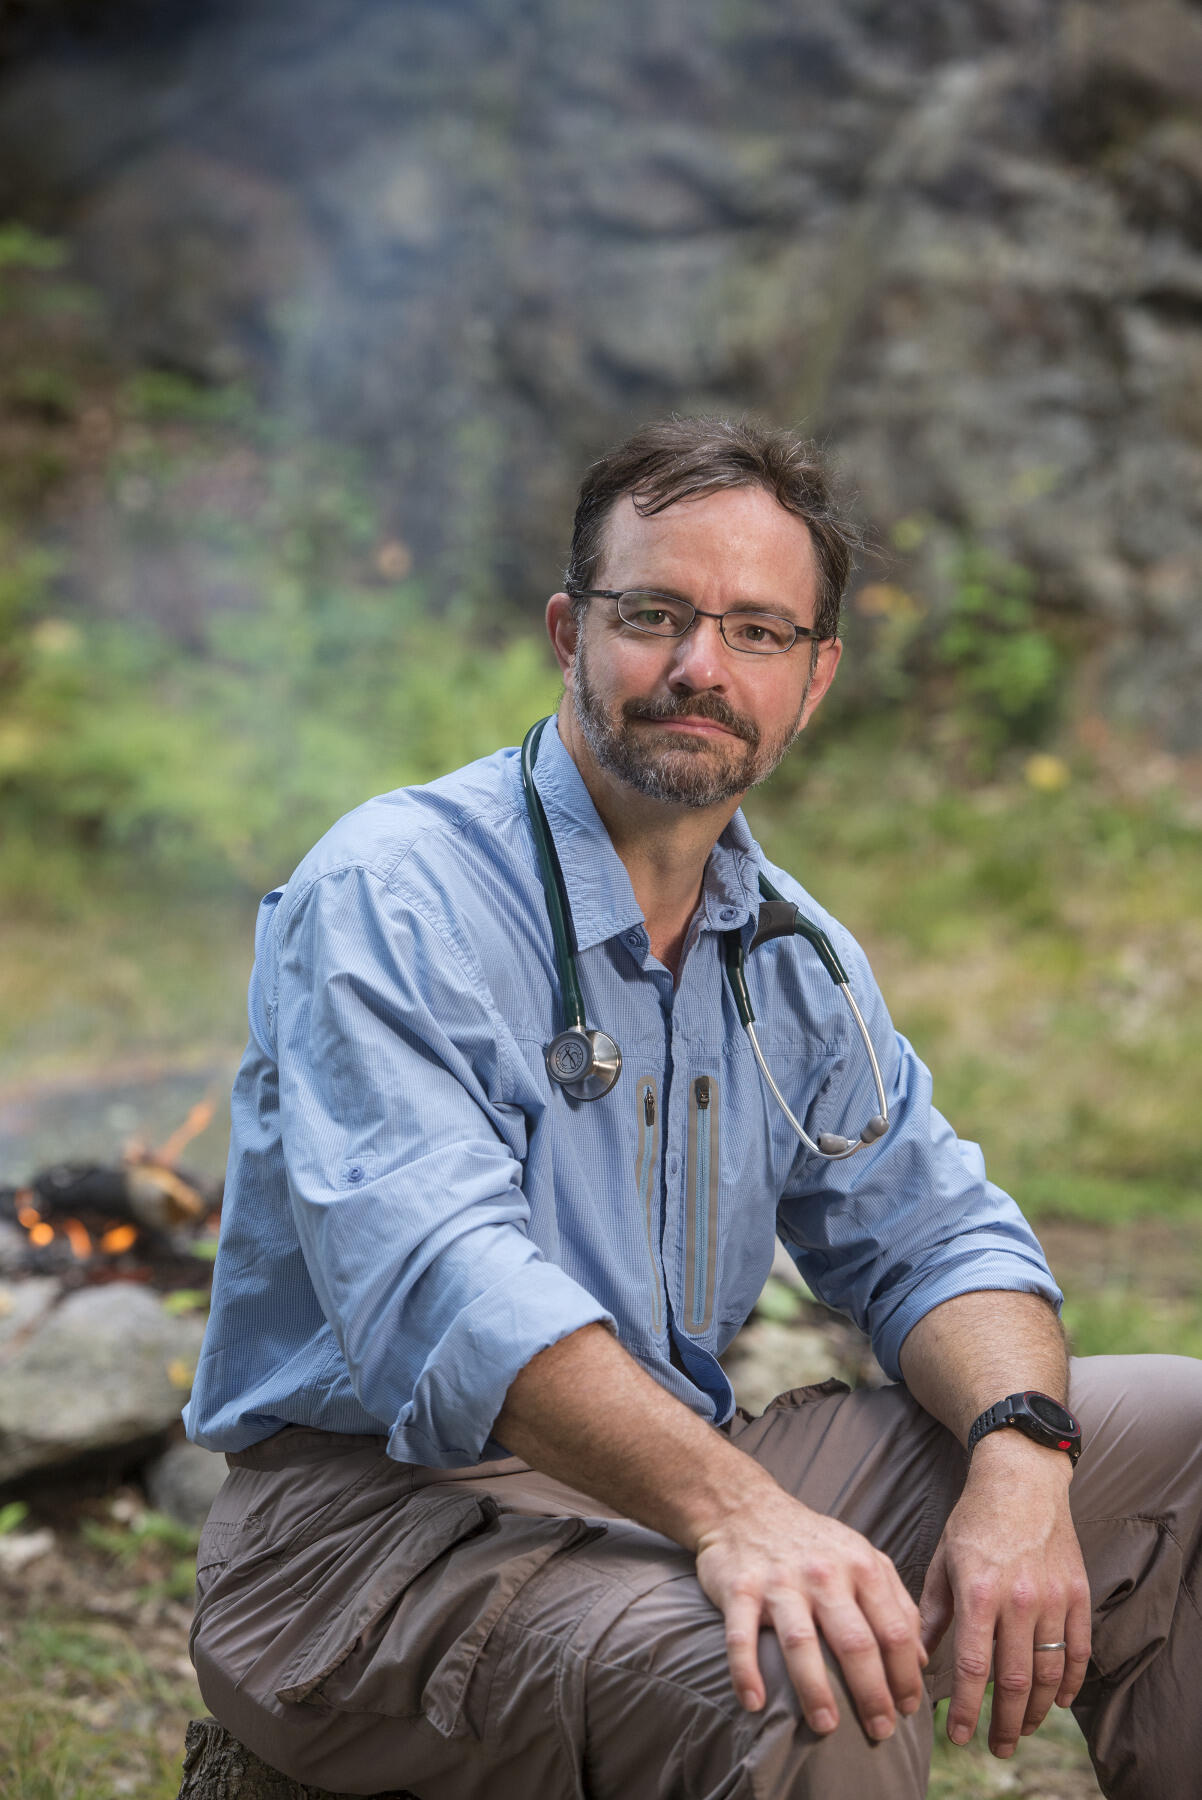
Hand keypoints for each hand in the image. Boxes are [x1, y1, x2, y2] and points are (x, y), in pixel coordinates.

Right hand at [695, 1490, 926, 1740]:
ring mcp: (779, 1581)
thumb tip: (920, 1660)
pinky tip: (755, 1703)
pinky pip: (741, 1636)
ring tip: (827, 1727)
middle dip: (872, 1694)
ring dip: (815, 1690)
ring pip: (801, 1642)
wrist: (747, 1507)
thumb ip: (896, 1602)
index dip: (905, 1676)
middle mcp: (823, 1573)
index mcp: (860, 1566)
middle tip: (880, 1733)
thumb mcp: (862, 1557)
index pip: (894, 1630)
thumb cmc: (813, 1543)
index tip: (908, 1710)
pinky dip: (746, 1671)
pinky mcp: (739, 1588)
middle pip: (855, 1642)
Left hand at [919, 1435, 1090, 1756]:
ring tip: (1022, 1728)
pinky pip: (1079, 1650)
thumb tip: (919, 1658)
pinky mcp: (1078, 1593)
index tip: (958, 1736)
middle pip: (1014, 1680)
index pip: (971, 1667)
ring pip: (1049, 1673)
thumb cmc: (974, 1519)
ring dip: (1036, 1710)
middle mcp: (1019, 1599)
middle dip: (1004, 1723)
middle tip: (997, 1748)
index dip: (964, 1708)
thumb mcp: (943, 1560)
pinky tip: (1058, 1701)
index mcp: (978, 1592)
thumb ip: (933, 1613)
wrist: (1022, 1479)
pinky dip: (1071, 1682)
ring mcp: (1054, 1598)